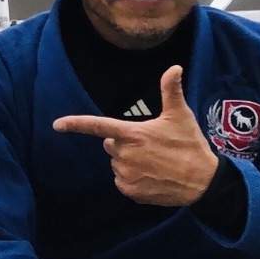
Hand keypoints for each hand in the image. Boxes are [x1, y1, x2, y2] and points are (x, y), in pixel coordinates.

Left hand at [52, 66, 220, 206]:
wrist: (203, 182)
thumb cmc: (190, 145)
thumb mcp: (181, 116)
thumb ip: (171, 91)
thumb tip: (174, 67)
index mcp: (132, 134)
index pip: (98, 126)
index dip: (75, 124)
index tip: (57, 125)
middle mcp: (125, 155)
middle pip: (111, 145)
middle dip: (124, 143)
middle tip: (149, 145)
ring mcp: (126, 175)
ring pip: (116, 164)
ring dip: (129, 162)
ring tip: (154, 162)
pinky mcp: (130, 191)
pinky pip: (121, 181)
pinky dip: (132, 179)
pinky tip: (151, 176)